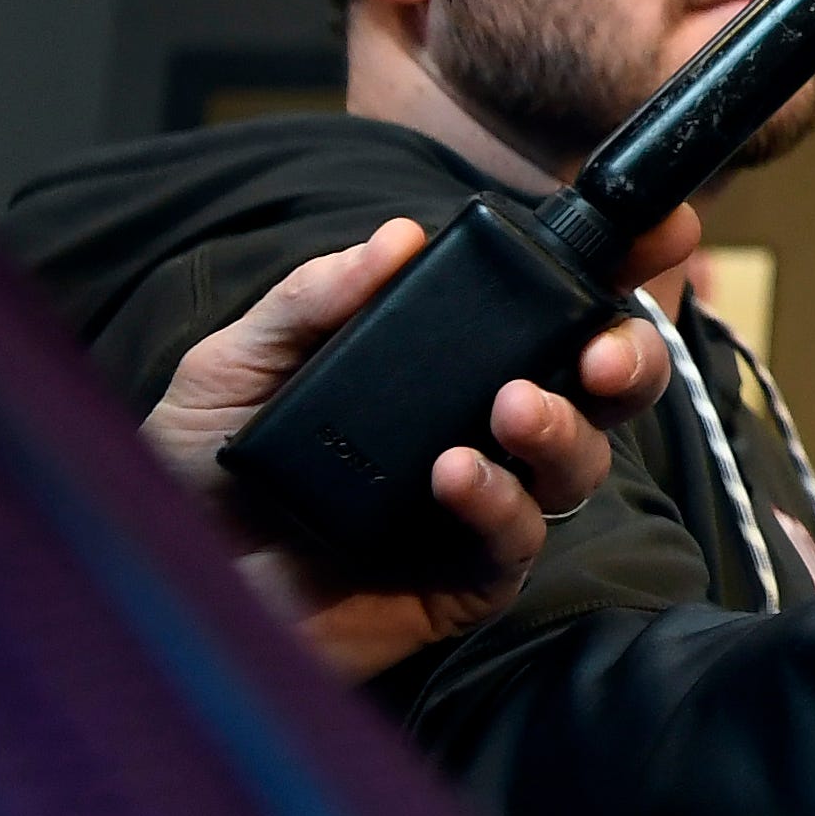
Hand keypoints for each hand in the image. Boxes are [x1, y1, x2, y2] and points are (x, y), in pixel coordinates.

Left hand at [146, 215, 676, 680]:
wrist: (155, 583)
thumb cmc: (192, 474)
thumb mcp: (234, 364)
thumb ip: (311, 300)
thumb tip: (399, 238)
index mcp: (444, 367)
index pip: (550, 311)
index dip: (618, 270)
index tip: (659, 232)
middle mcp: (479, 431)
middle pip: (603, 390)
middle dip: (630, 359)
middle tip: (600, 354)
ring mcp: (479, 508)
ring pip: (579, 463)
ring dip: (562, 429)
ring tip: (512, 411)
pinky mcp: (461, 582)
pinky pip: (517, 540)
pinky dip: (500, 502)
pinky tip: (454, 476)